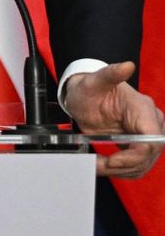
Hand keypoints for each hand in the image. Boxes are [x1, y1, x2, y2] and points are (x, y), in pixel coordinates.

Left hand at [61, 62, 163, 178]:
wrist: (84, 97)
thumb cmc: (89, 88)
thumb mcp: (94, 81)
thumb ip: (109, 73)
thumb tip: (126, 66)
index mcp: (143, 108)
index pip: (152, 139)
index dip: (135, 155)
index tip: (113, 160)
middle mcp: (150, 123)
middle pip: (149, 155)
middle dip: (124, 165)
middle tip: (99, 165)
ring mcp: (146, 135)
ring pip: (144, 163)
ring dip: (121, 170)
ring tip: (97, 165)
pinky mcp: (139, 145)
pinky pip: (137, 165)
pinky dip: (122, 170)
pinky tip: (105, 165)